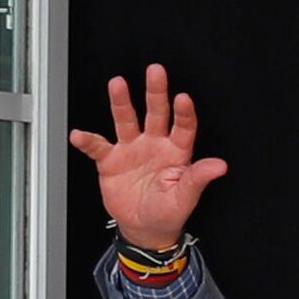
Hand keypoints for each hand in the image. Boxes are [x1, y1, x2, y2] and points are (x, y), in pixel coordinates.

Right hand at [68, 65, 227, 250]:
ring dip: (121, 102)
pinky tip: (79, 135)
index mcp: (176, 151)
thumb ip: (198, 178)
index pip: (183, 127)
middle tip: (156, 71)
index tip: (183, 99)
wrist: (144, 228)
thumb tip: (219, 166)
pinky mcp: (111, 161)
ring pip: (126, 120)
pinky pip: (98, 147)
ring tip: (117, 84)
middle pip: (155, 112)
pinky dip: (88, 141)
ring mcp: (131, 149)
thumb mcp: (185, 197)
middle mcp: (154, 144)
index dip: (184, 113)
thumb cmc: (169, 211)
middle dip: (155, 92)